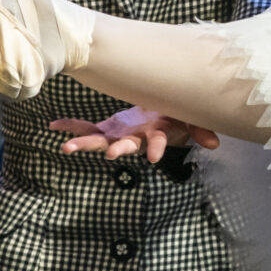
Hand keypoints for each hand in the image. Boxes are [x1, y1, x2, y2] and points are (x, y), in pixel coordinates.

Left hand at [49, 105, 220, 167]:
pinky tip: (54, 125)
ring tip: (65, 147)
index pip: (156, 143)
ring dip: (83, 144)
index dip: (155, 149)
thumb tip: (215, 144)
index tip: (153, 158)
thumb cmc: (176, 114)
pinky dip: (71, 126)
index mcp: (155, 135)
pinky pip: (88, 128)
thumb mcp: (190, 120)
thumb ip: (200, 130)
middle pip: (123, 146)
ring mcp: (119, 135)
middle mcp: (135, 139)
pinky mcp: (108, 128)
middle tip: (108, 155)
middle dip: (114, 150)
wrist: (158, 112)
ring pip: (100, 141)